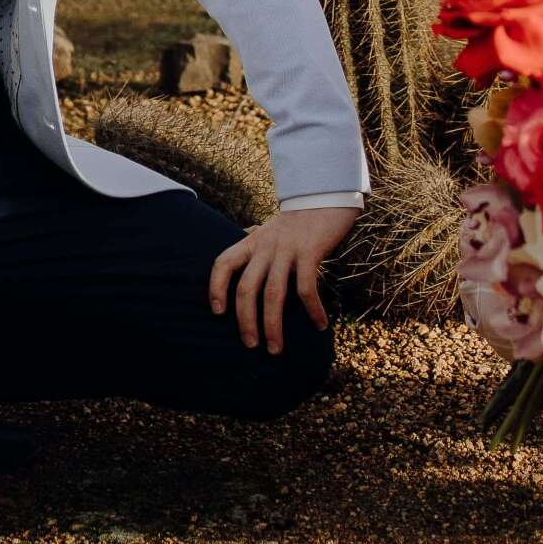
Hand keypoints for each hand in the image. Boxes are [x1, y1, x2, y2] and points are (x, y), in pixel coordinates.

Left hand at [208, 206, 358, 354]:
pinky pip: (306, 288)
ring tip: (275, 349)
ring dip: (272, 325)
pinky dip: (312, 310)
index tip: (218, 312)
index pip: (223, 262)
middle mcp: (265, 246)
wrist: (326, 194)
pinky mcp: (310, 251)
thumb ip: (258, 248)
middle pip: (246, 288)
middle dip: (245, 321)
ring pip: (272, 294)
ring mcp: (287, 249)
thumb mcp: (271, 231)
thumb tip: (247, 271)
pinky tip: (319, 325)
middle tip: (251, 345)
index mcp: (253, 241)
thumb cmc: (299, 220)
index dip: (216, 288)